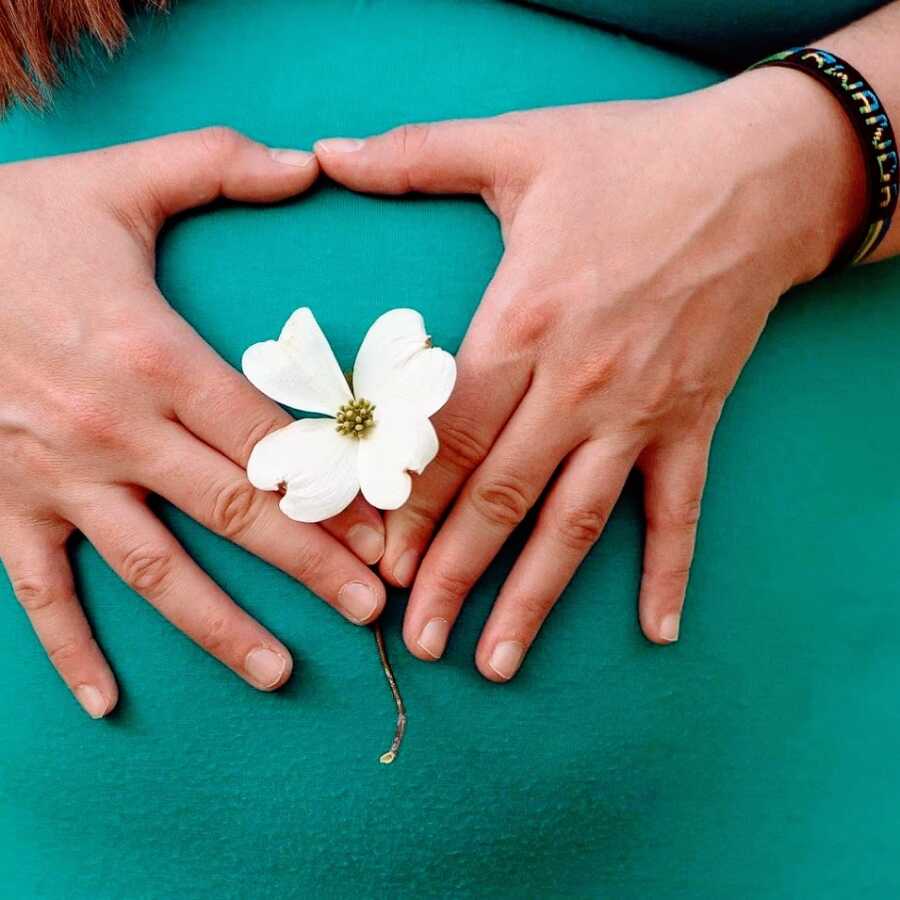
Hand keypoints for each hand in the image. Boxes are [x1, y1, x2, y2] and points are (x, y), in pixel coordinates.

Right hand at [0, 128, 386, 716]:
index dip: (336, 488)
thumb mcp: (116, 182)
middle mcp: (115, 429)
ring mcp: (56, 477)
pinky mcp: (2, 504)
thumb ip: (215, 167)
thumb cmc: (9, 223)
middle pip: (235, 511)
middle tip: (369, 610)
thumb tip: (311, 162)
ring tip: (278, 671)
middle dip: (309, 564)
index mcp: (156, 357)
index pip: (271, 440)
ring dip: (218, 626)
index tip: (389, 531)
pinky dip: (69, 649)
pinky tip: (106, 701)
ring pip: (153, 568)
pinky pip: (39, 591)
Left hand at [316, 68, 864, 678]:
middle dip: (452, 575)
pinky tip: (658, 632)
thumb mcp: (518, 145)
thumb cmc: (632, 160)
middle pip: (499, 499)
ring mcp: (638, 413)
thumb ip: (416, 156)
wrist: (755, 176)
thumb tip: (328, 152)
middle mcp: (575, 384)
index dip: (406, 507)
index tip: (379, 565)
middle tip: (417, 641)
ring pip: (577, 524)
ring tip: (497, 664)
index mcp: (519, 325)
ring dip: (534, 598)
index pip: (447, 440)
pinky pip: (680, 511)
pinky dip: (670, 572)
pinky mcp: (692, 422)